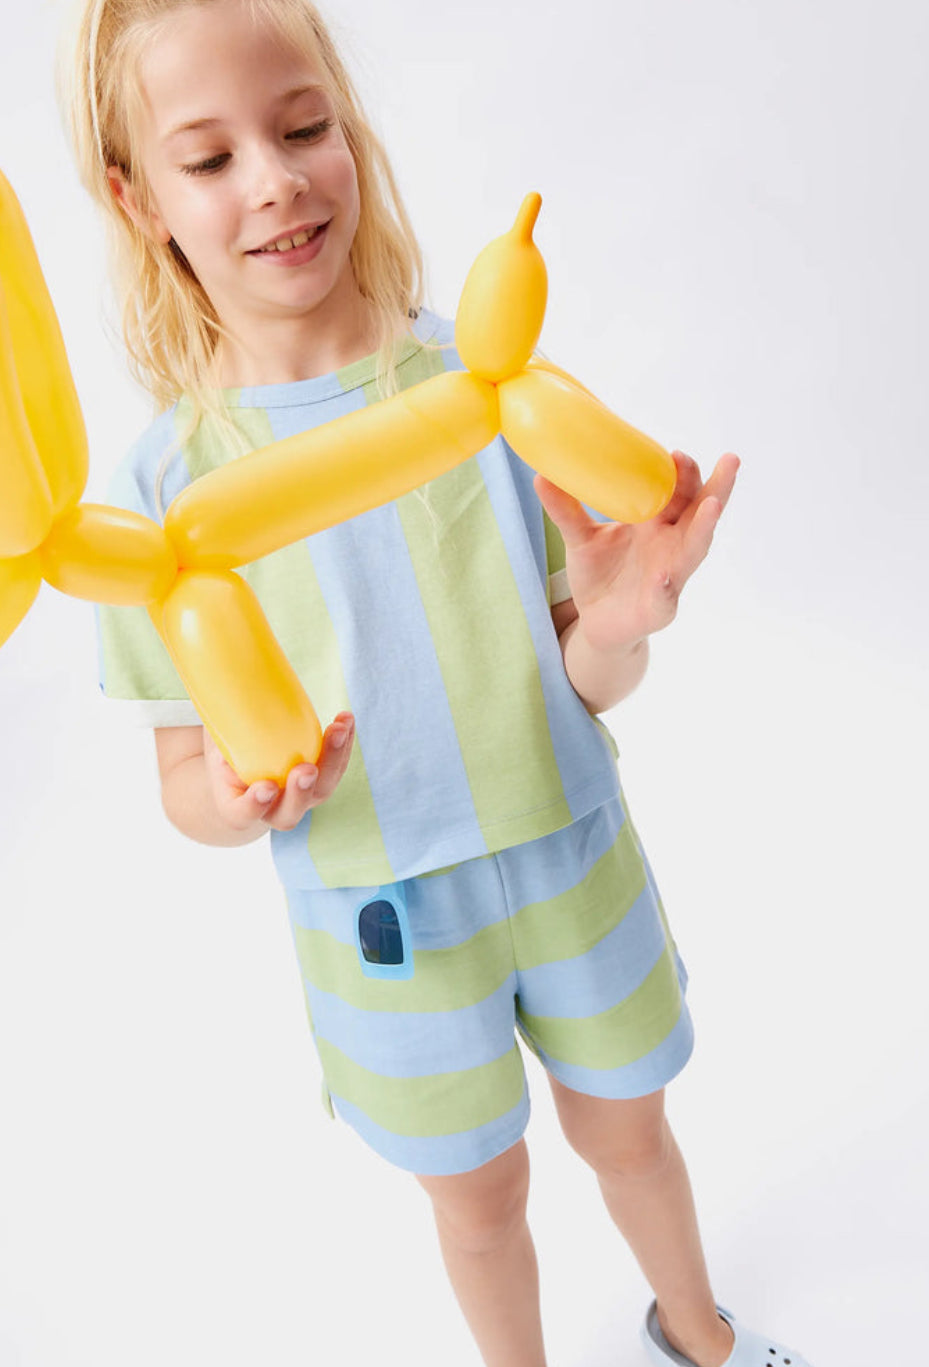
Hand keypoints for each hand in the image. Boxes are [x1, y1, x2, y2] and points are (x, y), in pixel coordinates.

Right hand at [203, 712, 354, 833]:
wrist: (245, 767)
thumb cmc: (224, 754)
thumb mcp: (215, 742)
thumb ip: (219, 728)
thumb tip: (218, 683)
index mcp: (236, 807)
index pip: (243, 814)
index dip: (254, 805)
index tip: (266, 787)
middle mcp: (273, 809)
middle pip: (290, 811)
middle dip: (301, 790)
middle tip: (306, 769)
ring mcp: (301, 798)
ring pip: (321, 789)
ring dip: (333, 759)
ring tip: (338, 728)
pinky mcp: (320, 780)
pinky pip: (336, 767)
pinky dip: (343, 744)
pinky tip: (345, 719)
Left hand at [535, 451, 739, 653]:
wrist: (595, 623)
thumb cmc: (600, 574)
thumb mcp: (580, 538)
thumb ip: (565, 509)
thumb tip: (541, 474)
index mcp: (657, 523)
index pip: (680, 492)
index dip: (683, 473)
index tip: (676, 453)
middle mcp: (671, 546)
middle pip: (700, 514)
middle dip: (716, 489)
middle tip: (729, 461)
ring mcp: (670, 577)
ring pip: (694, 550)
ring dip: (704, 528)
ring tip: (712, 506)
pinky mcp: (658, 609)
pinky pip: (665, 597)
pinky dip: (666, 588)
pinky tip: (665, 578)